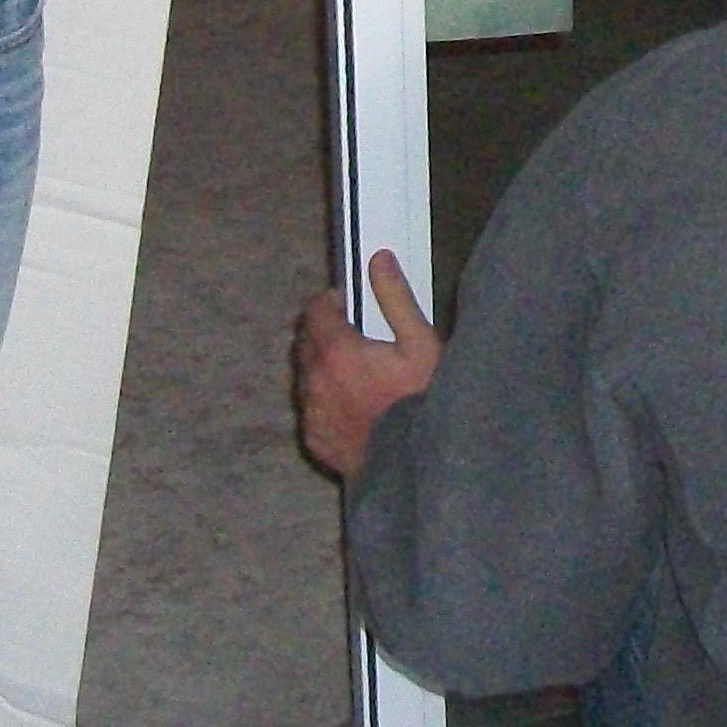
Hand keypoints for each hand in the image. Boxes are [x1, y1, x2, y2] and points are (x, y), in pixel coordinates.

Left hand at [293, 249, 442, 484]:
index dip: (330, 302)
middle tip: (353, 335)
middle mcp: (314, 381)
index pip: (315, 311)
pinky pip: (310, 409)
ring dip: (321, 366)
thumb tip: (379, 260)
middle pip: (304, 342)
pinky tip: (351, 404)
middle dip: (323, 331)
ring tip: (355, 372)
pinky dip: (323, 399)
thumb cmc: (421, 403)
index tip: (349, 304)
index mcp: (336, 352)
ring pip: (305, 376)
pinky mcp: (313, 440)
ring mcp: (311, 413)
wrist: (414, 466)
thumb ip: (395, 298)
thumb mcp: (420, 344)